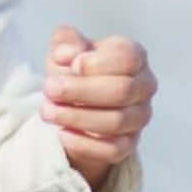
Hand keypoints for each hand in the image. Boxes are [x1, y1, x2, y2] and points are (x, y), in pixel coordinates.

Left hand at [40, 25, 156, 191]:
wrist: (76, 104)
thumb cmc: (76, 71)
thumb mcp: (66, 49)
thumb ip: (65, 41)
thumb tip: (66, 53)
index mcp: (135, 56)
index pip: (127, 57)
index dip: (96, 62)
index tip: (71, 65)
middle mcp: (144, 86)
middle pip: (122, 91)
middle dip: (79, 90)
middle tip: (49, 89)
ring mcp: (139, 117)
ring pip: (116, 121)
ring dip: (76, 116)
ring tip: (48, 110)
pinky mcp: (129, 144)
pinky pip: (113, 149)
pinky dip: (84, 143)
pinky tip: (63, 134)